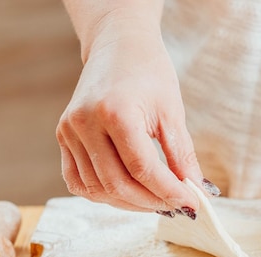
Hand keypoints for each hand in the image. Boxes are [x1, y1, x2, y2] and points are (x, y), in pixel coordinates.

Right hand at [56, 32, 217, 215]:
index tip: (192, 205)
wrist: (118, 46)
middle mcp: (85, 123)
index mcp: (115, 112)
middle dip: (151, 202)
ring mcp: (68, 131)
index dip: (170, 192)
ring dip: (129, 203)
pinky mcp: (62, 137)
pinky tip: (128, 193)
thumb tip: (198, 192)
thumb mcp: (172, 112)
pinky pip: (78, 181)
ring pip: (97, 188)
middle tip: (176, 206)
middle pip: (118, 184)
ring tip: (155, 200)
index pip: (143, 169)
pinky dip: (104, 194)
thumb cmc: (150, 73)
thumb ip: (183, 156)